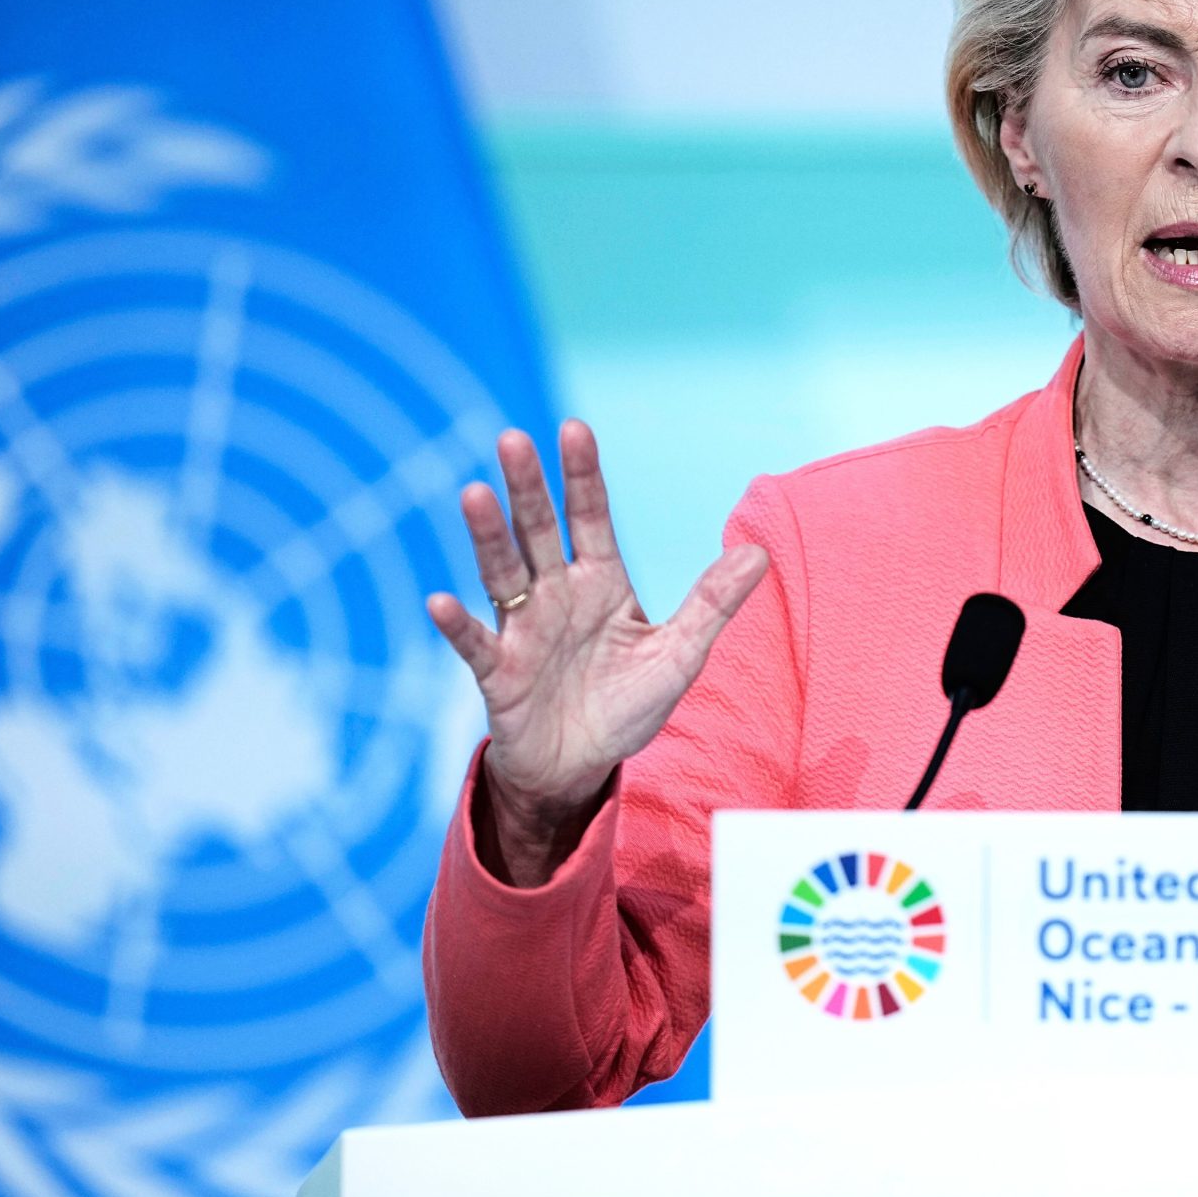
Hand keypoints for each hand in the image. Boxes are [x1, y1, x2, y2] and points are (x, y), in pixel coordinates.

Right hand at [426, 421, 766, 882]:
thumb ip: (712, 603)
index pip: (590, 517)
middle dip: (527, 487)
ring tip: (473, 494)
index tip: (574, 428)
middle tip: (512, 439)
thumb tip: (758, 553)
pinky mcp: (499, 673)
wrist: (582, 769)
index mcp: (601, 582)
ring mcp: (523, 630)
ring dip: (487, 536)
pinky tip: (439, 601)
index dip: (582, 476)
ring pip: (502, 573)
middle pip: (538, 531)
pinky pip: (475, 644)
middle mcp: (556, 595)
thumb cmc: (626, 705)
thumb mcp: (679, 655)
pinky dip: (457, 625)